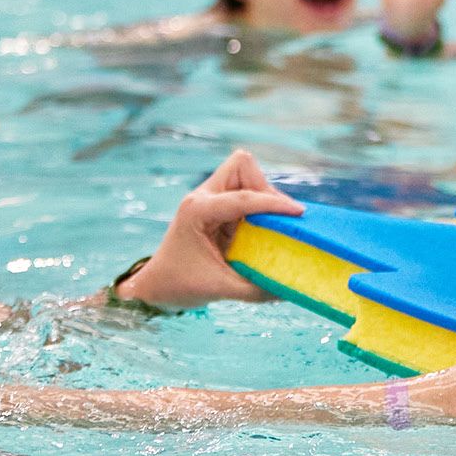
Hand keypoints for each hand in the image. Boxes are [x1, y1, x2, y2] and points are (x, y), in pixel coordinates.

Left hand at [112, 149, 303, 310]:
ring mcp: (209, 199)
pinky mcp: (217, 207)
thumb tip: (291, 288)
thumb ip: (256, 288)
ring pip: (245, 175)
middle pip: (242, 166)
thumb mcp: (220, 289)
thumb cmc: (180, 284)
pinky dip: (259, 207)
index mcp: (197, 210)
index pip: (243, 197)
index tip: (298, 212)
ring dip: (263, 197)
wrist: (157, 286)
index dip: (273, 203)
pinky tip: (264, 229)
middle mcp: (203, 197)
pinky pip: (245, 194)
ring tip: (273, 225)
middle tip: (278, 219)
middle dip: (265, 188)